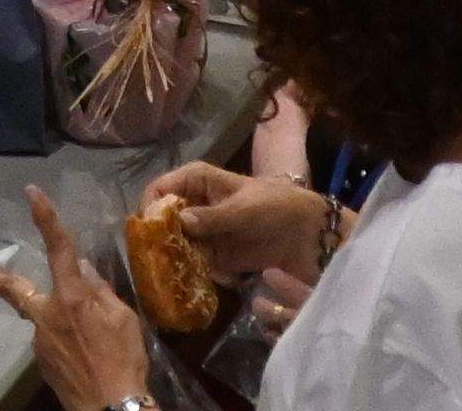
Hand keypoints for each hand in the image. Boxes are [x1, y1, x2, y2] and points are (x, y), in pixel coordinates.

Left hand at [0, 190, 156, 410]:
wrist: (111, 409)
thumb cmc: (123, 361)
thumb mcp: (123, 319)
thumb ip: (99, 292)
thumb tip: (82, 270)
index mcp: (71, 298)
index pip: (59, 248)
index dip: (46, 218)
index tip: (32, 192)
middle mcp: (47, 316)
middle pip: (10, 288)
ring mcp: (40, 341)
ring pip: (41, 316)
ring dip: (57, 318)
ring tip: (92, 341)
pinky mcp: (41, 362)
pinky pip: (50, 339)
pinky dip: (64, 338)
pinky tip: (84, 354)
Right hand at [148, 161, 339, 280]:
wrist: (312, 235)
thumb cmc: (278, 207)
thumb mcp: (245, 209)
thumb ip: (213, 217)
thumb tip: (180, 221)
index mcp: (200, 181)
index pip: (161, 187)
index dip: (151, 207)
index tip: (149, 231)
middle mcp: (198, 206)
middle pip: (165, 221)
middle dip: (161, 240)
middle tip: (159, 260)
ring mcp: (207, 234)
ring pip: (178, 246)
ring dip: (177, 261)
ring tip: (180, 274)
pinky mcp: (219, 258)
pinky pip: (198, 266)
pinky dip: (198, 275)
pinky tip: (209, 280)